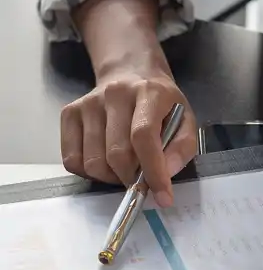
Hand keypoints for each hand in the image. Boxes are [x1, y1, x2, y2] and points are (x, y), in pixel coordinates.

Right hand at [60, 71, 196, 206]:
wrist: (131, 73)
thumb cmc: (162, 104)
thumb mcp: (185, 120)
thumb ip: (183, 147)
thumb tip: (167, 173)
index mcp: (149, 93)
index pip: (144, 136)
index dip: (153, 171)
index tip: (163, 197)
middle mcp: (114, 94)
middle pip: (117, 154)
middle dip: (132, 178)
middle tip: (142, 179)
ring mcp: (88, 103)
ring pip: (93, 162)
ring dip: (112, 177)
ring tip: (125, 168)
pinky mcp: (69, 113)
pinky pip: (72, 159)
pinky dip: (90, 172)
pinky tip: (106, 162)